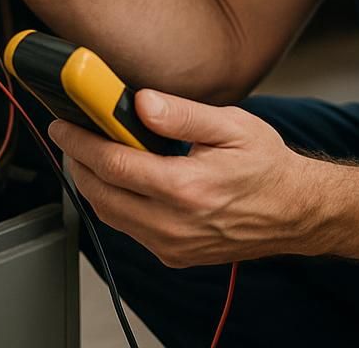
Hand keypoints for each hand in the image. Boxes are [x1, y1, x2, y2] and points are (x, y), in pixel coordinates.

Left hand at [49, 90, 329, 267]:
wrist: (296, 212)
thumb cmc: (267, 166)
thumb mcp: (232, 126)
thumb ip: (183, 114)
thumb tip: (140, 102)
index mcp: (186, 188)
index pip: (113, 164)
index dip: (79, 141)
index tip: (62, 124)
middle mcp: (174, 224)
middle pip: (101, 193)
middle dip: (77, 162)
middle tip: (71, 135)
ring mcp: (172, 245)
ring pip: (109, 215)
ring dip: (92, 184)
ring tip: (90, 153)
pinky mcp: (173, 255)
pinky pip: (128, 229)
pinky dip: (114, 202)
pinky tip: (119, 179)